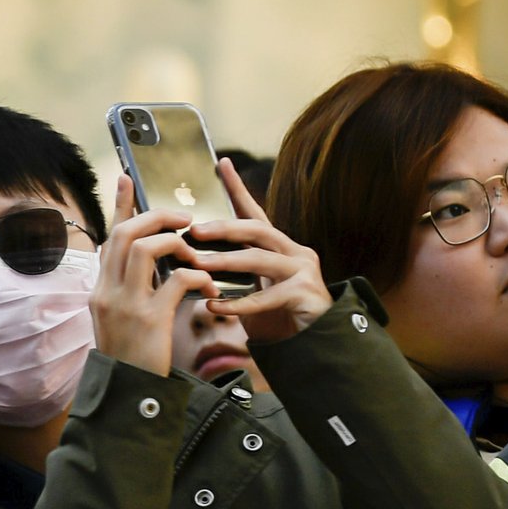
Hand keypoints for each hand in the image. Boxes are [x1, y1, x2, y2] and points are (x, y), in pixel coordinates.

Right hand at [88, 176, 210, 374]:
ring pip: (146, 248)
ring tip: (195, 252)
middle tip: (185, 218)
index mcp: (101, 289)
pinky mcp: (149, 320)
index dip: (120, 206)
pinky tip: (209, 286)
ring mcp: (125, 305)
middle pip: (126, 233)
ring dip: (176, 242)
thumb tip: (150, 265)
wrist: (129, 398)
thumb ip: (130, 290)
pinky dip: (197, 275)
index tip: (128, 179)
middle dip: (158, 217)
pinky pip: (176, 280)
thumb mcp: (121, 320)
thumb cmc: (132, 359)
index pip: (108, 237)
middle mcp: (107, 292)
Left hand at [191, 159, 333, 342]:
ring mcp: (303, 271)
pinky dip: (238, 304)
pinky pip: (266, 297)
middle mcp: (294, 252)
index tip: (222, 163)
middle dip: (224, 227)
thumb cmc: (277, 316)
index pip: (255, 212)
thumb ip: (231, 273)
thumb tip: (193, 260)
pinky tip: (215, 306)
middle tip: (194, 230)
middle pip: (257, 230)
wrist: (314, 345)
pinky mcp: (306, 295)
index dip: (238, 188)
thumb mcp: (251, 289)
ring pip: (260, 259)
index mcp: (279, 246)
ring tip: (198, 265)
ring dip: (226, 262)